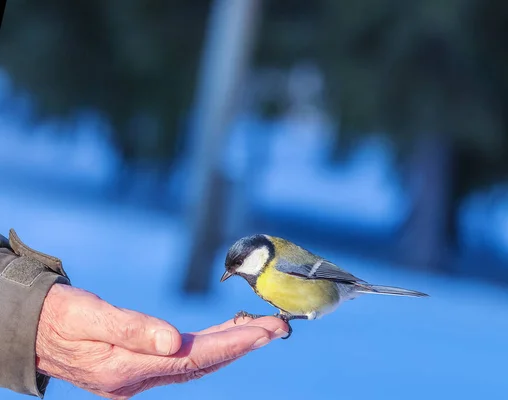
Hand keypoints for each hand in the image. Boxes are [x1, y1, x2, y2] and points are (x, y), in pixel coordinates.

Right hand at [36, 284, 287, 398]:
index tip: (265, 331)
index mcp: (127, 369)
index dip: (232, 345)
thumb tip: (175, 341)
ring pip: (198, 362)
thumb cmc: (59, 317)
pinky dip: (211, 345)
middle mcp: (139, 378)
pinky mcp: (140, 366)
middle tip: (279, 326)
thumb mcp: (90, 316)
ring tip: (264, 328)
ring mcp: (140, 376)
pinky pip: (185, 358)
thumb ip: (132, 329)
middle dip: (243, 344)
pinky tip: (228, 334)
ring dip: (232, 345)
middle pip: (203, 362)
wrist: (33, 332)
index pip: (194, 359)